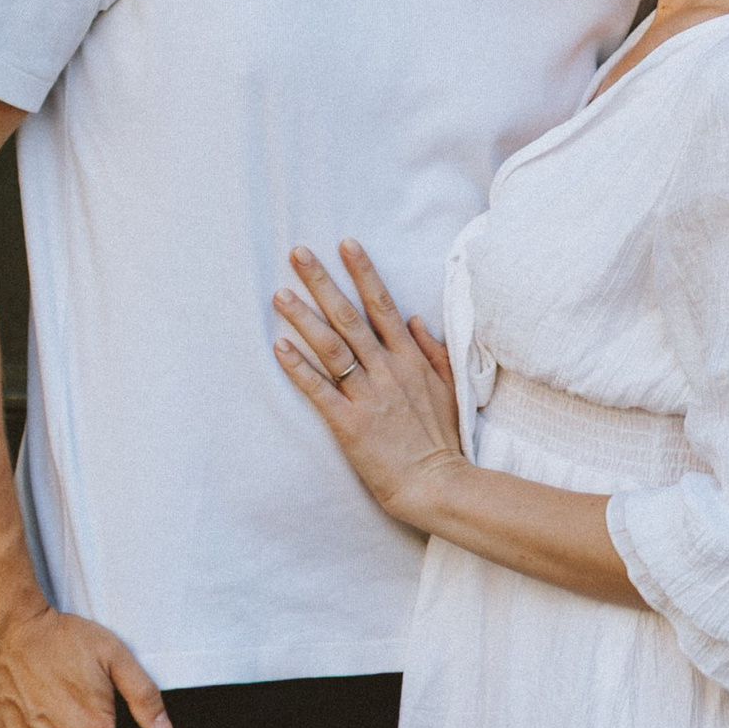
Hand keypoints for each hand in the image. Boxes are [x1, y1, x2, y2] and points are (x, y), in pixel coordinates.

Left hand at [274, 239, 464, 531]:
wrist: (438, 484)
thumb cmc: (443, 439)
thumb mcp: (448, 387)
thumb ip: (432, 350)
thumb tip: (415, 318)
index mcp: (409, 359)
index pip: (382, 305)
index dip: (363, 272)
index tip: (345, 244)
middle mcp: (387, 370)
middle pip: (350, 316)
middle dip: (323, 282)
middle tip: (298, 253)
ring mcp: (368, 396)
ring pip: (332, 347)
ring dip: (304, 318)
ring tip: (280, 294)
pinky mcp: (350, 424)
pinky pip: (320, 391)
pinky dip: (300, 368)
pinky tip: (280, 348)